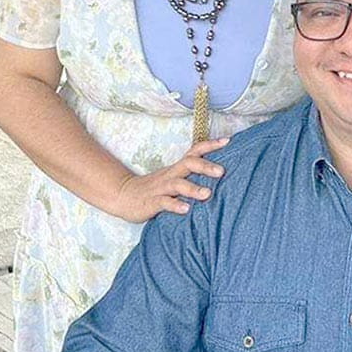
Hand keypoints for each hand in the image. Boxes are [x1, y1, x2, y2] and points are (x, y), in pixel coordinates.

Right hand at [113, 138, 229, 222]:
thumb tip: (220, 174)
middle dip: (205, 166)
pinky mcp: (152, 202)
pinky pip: (164, 203)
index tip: (227, 141)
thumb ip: (191, 176)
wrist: (123, 195)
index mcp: (177, 168)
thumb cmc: (154, 188)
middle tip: (221, 171)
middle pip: (188, 164)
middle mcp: (170, 175)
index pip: (194, 152)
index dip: (210, 145)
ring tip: (207, 194)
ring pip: (177, 184)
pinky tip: (186, 209)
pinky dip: (175, 205)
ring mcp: (161, 188)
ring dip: (192, 189)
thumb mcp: (173, 178)